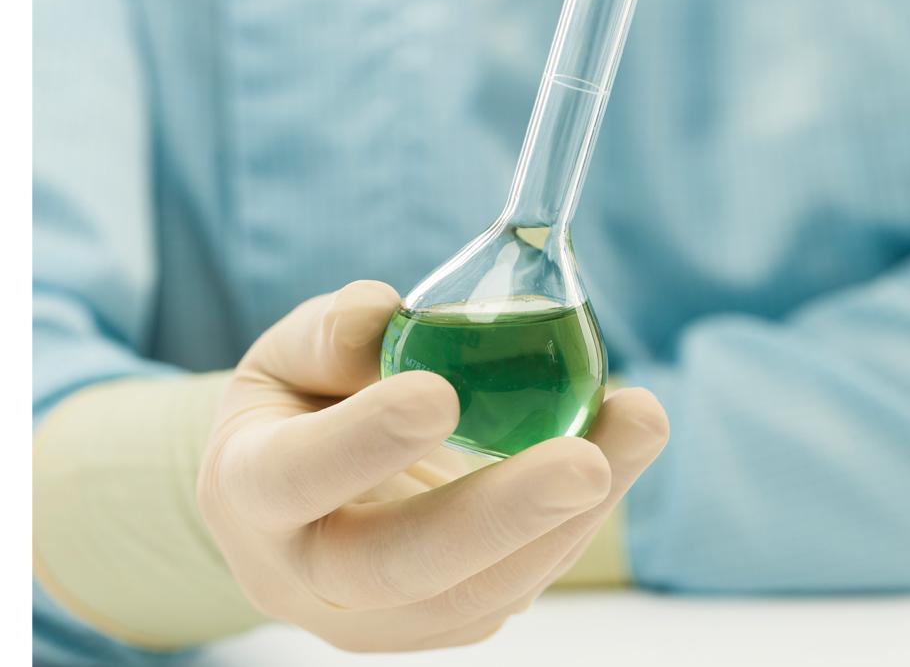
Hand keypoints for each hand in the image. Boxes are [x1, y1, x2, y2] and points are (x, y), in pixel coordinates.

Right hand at [197, 281, 667, 651]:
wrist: (299, 492)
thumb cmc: (294, 406)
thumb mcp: (288, 353)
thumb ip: (331, 334)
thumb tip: (389, 315)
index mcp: (251, 492)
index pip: (295, 478)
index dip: (362, 443)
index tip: (438, 393)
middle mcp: (309, 574)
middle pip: (404, 567)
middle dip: (502, 515)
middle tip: (584, 462)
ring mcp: (380, 614)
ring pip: (482, 588)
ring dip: (571, 514)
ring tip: (637, 426)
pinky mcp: (443, 616)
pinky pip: (516, 580)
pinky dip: (574, 518)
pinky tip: (617, 450)